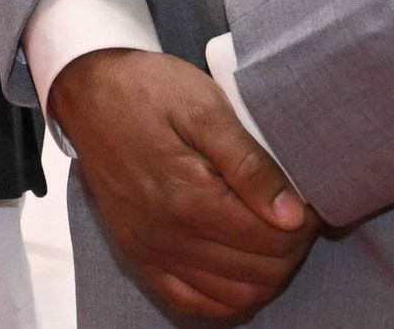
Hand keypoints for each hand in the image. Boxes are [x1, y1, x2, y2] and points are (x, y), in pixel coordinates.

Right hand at [47, 49, 317, 322]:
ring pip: (236, 296)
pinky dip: (226, 296)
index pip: (274, 241)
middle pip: (261, 273)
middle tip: (291, 212)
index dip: (305, 223)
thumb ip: (249, 163)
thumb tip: (293, 216)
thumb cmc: (147, 90)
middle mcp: (165, 235)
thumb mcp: (204, 108)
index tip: (306, 197)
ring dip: (266, 273)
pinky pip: (193, 303)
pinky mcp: (136, 256)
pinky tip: (238, 266)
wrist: (87, 91)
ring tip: (268, 233)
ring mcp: (149, 250)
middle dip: (291, 248)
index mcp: (187, 197)